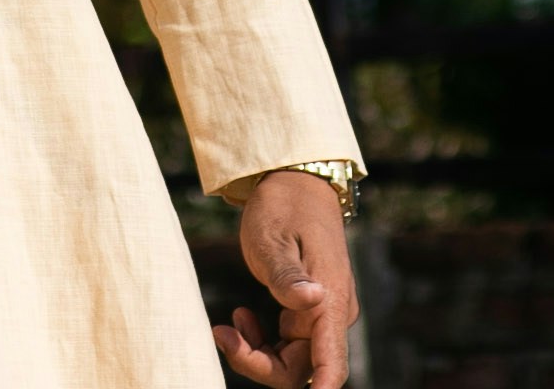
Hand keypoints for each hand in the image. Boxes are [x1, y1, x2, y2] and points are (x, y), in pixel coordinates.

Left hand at [213, 170, 359, 388]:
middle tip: (221, 335)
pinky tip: (241, 316)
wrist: (293, 182)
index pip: (332, 363)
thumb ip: (288, 276)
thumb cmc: (282, 207)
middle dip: (260, 365)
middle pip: (302, 370)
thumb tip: (312, 302)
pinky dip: (262, 341)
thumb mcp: (273, 239)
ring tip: (227, 326)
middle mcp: (332, 313)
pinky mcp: (309, 311)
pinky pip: (288, 345)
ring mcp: (322, 314)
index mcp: (330, 300)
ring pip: (293, 362)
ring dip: (258, 355)